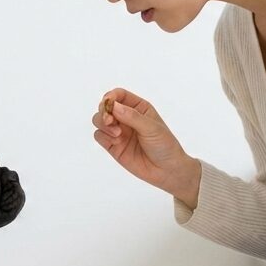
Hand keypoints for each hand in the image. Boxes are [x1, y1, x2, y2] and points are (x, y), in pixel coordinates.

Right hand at [91, 88, 200, 205]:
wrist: (166, 170)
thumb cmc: (164, 145)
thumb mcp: (152, 128)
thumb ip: (132, 116)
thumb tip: (113, 106)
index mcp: (138, 107)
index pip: (119, 95)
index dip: (110, 96)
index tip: (107, 103)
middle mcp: (126, 117)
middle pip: (105, 106)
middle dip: (104, 112)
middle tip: (109, 121)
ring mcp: (118, 131)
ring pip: (99, 120)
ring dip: (103, 124)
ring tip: (116, 134)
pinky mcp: (112, 146)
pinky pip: (99, 136)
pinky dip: (103, 137)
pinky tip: (117, 143)